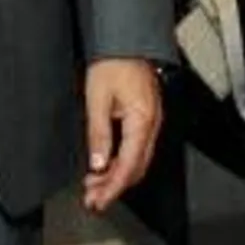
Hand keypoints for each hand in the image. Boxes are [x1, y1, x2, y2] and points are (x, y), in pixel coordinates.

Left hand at [82, 59, 163, 211]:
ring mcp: (151, 121)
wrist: (125, 42)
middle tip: (93, 201)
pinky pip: (137, 148)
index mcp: (142, 121)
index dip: (113, 188)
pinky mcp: (146, 117)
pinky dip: (122, 162)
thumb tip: (98, 163)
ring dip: (117, 177)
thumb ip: (98, 134)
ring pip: (138, 160)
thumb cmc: (113, 63)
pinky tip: (107, 166)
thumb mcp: (97, 99)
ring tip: (95, 187)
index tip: (98, 202)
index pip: (128, 166)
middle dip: (114, 188)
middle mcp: (151, 124)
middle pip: (136, 168)